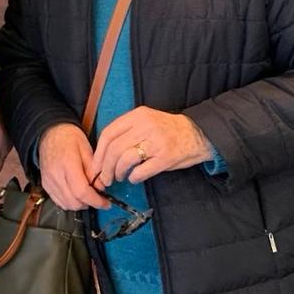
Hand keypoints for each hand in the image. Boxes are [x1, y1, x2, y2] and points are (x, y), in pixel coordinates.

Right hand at [38, 123, 108, 210]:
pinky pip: (59, 202)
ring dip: (80, 205)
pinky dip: (70, 203)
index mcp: (68, 164)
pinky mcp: (45, 185)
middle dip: (89, 204)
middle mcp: (55, 176)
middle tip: (99, 198)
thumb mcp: (87, 148)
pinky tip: (77, 195)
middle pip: (74, 202)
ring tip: (89, 196)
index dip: (95, 201)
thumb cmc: (70, 137)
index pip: (81, 191)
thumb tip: (102, 187)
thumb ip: (94, 169)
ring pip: (66, 204)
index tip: (106, 203)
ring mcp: (49, 182)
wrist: (49, 132)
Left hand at [91, 107, 213, 186]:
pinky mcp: (165, 158)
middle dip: (105, 167)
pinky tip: (134, 178)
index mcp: (139, 115)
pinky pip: (141, 171)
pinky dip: (134, 177)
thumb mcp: (147, 121)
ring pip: (125, 159)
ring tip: (119, 177)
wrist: (198, 134)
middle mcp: (146, 126)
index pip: (109, 133)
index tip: (95, 165)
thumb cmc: (168, 130)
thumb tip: (104, 153)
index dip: (99, 152)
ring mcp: (156, 142)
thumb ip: (128, 131)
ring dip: (118, 172)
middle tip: (104, 178)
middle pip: (115, 148)